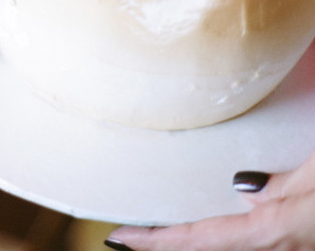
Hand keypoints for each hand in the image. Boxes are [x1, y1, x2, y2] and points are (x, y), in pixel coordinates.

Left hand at [105, 150, 314, 250]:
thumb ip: (278, 187)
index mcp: (271, 229)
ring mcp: (288, 243)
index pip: (199, 238)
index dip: (157, 240)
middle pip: (208, 247)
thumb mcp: (314, 174)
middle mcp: (276, 242)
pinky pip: (249, 239)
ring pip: (229, 245)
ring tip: (159, 231)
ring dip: (194, 240)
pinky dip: (221, 236)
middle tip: (128, 237)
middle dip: (166, 244)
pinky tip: (219, 222)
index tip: (120, 237)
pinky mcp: (296, 234)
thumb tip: (244, 189)